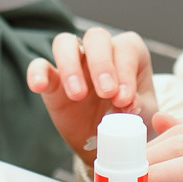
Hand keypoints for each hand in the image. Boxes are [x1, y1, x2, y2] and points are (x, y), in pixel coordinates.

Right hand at [26, 27, 159, 164]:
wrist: (110, 144)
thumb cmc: (132, 121)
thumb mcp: (145, 115)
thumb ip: (141, 106)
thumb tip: (129, 103)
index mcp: (129, 54)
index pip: (126, 49)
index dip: (125, 71)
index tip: (124, 99)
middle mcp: (101, 51)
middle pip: (96, 37)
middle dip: (101, 64)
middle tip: (106, 93)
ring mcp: (75, 63)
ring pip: (65, 43)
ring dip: (71, 66)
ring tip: (77, 95)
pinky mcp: (53, 80)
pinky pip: (40, 66)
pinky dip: (37, 73)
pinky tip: (39, 86)